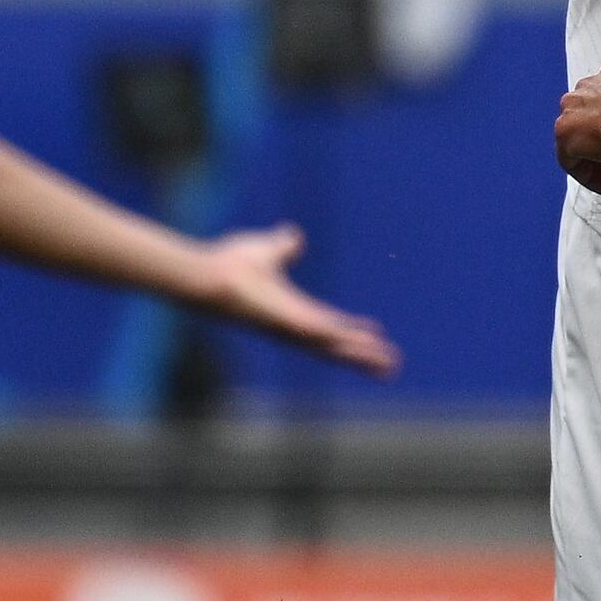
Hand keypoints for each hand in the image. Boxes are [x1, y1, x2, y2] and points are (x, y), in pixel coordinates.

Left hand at [191, 225, 398, 374]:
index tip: (376, 334)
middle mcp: (295, 326)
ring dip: (362, 356)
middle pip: (337, 346)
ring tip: (389, 364)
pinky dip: (344, 339)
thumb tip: (292, 234)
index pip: (330, 324)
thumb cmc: (230, 266)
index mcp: (294, 310)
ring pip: (335, 347)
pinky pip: (323, 332)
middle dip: (365, 356)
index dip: (352, 330)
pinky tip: (365, 344)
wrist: (208, 275)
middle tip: (392, 366)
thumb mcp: (269, 248)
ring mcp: (291, 328)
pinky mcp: (287, 322)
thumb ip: (284, 244)